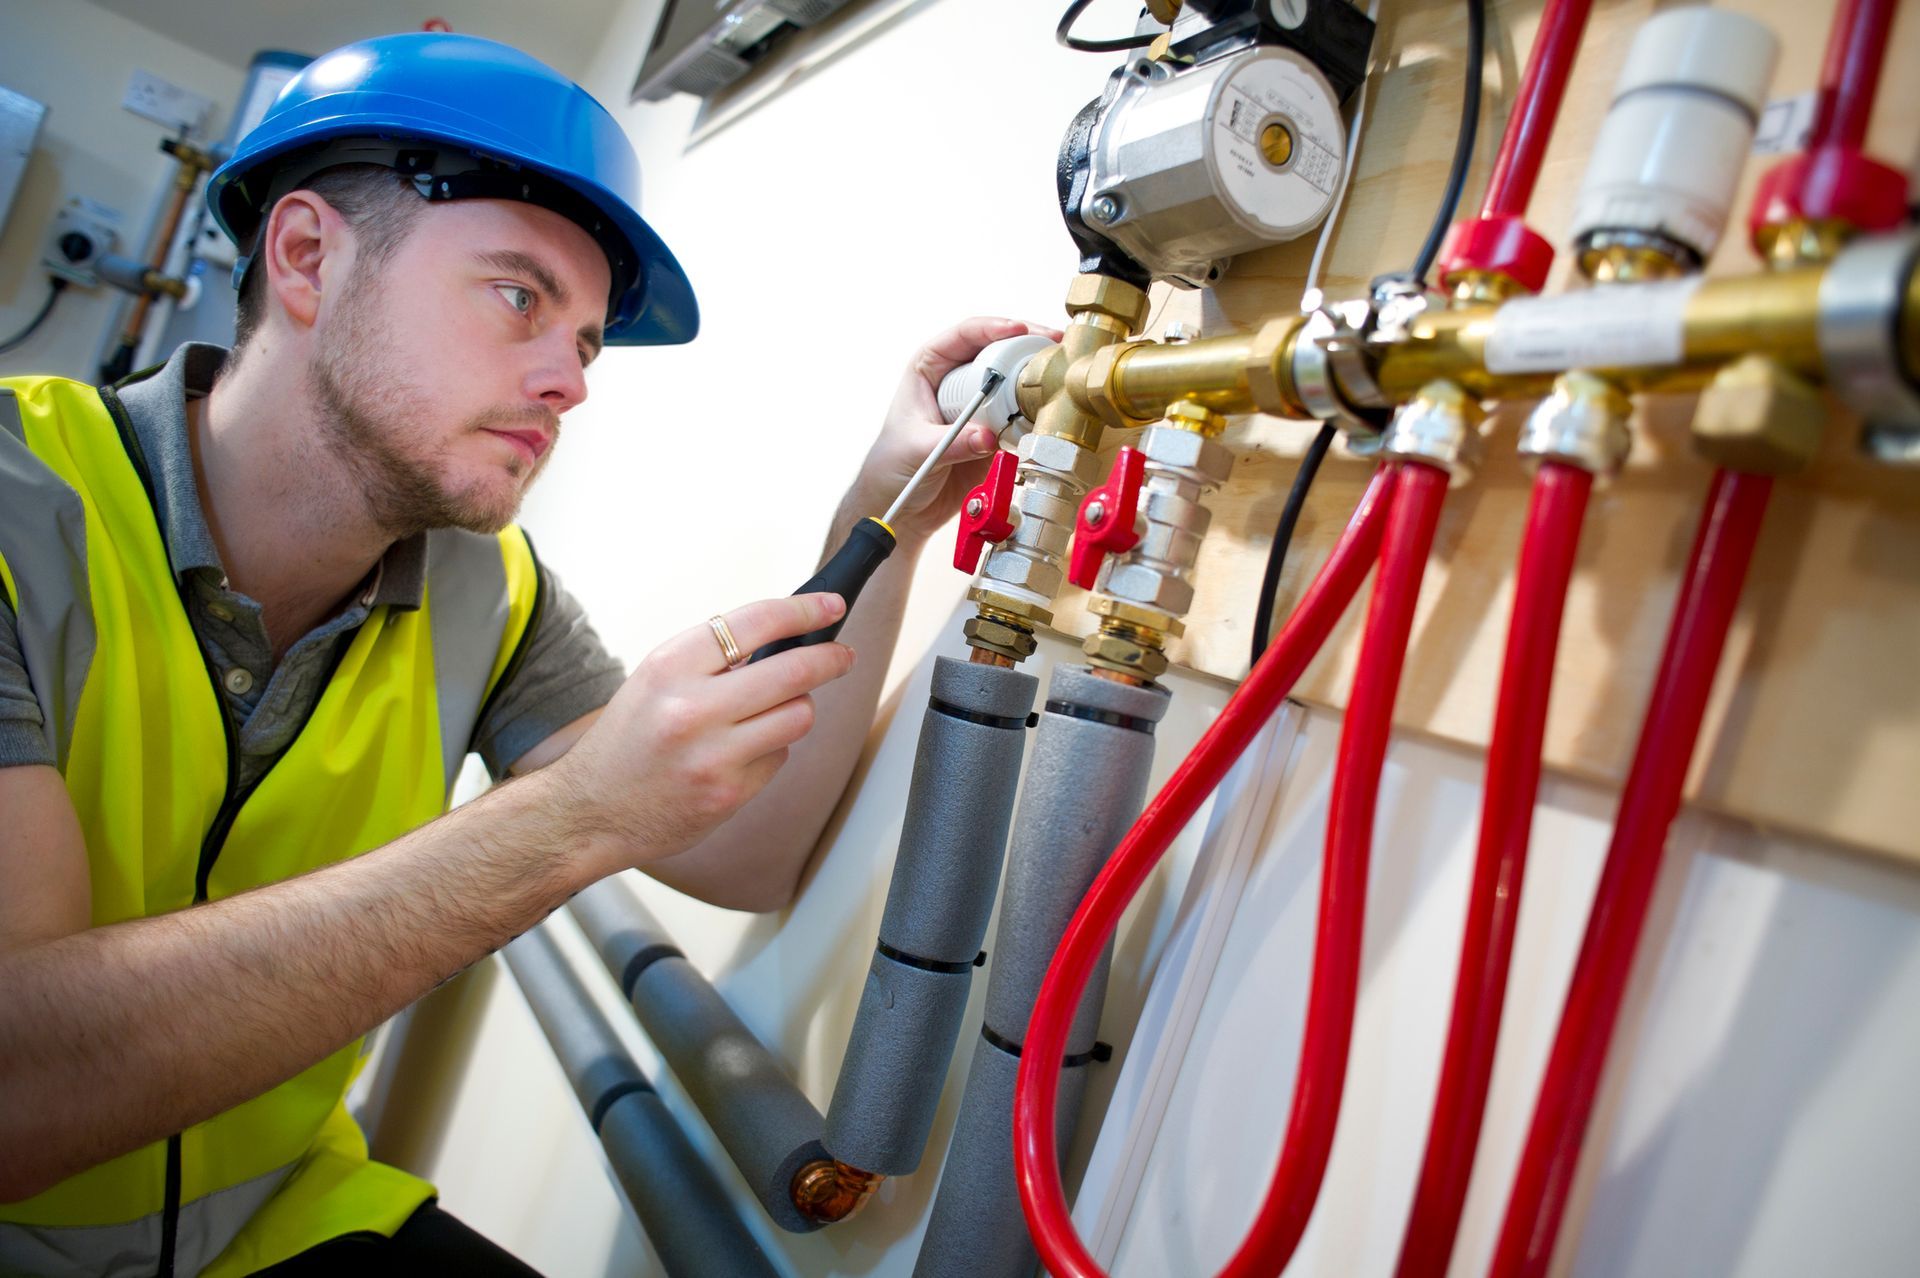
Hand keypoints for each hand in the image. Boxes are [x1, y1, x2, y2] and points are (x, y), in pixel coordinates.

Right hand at [547, 594, 854, 877]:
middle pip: (794, 670)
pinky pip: (779, 757)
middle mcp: (692, 707)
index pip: (756, 621)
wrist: (588, 812)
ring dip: (796, 709)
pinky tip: (740, 756)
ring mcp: (713, 753)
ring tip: (771, 712)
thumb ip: (711, 658)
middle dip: (830, 659)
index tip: (830, 606)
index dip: (804, 610)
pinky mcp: (729, 792)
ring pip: (798, 715)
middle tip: (842, 656)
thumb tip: (783, 636)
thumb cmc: (626, 742)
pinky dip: (771, 750)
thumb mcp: (654, 680)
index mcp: (670, 666)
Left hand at [848, 316, 1063, 546]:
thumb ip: (954, 443)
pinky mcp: (996, 430)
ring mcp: (979, 404)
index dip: (994, 327)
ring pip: (1014, 381)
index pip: (965, 335)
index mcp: (930, 368)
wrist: (902, 507)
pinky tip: (1050, 413)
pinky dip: (1036, 414)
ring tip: (1058, 380)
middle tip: (1054, 350)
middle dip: (1027, 347)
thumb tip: (988, 436)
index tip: (1020, 330)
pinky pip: (1021, 417)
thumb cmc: (893, 467)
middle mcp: (958, 380)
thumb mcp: (918, 450)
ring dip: (1036, 380)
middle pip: (999, 351)